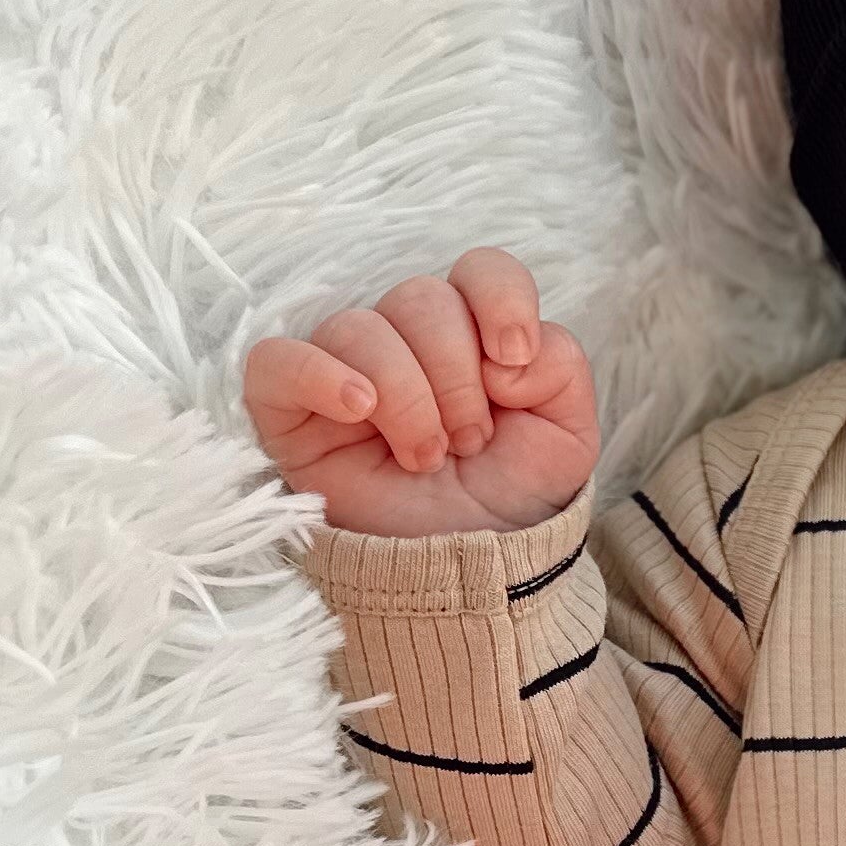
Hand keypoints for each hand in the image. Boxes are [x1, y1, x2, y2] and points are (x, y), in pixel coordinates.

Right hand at [242, 248, 599, 536]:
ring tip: (425, 458)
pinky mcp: (290, 408)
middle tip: (468, 442)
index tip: (513, 361)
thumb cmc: (505, 499)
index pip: (480, 270)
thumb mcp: (566, 436)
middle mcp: (406, 341)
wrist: (465, 574)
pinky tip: (359, 410)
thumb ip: (561, 369)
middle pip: (422, 298)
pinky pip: (279, 360)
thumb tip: (508, 351)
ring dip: (406, 396)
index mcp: (471, 334)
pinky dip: (319, 375)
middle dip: (456, 376)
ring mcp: (344, 369)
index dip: (500, 299)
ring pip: (360, 327)